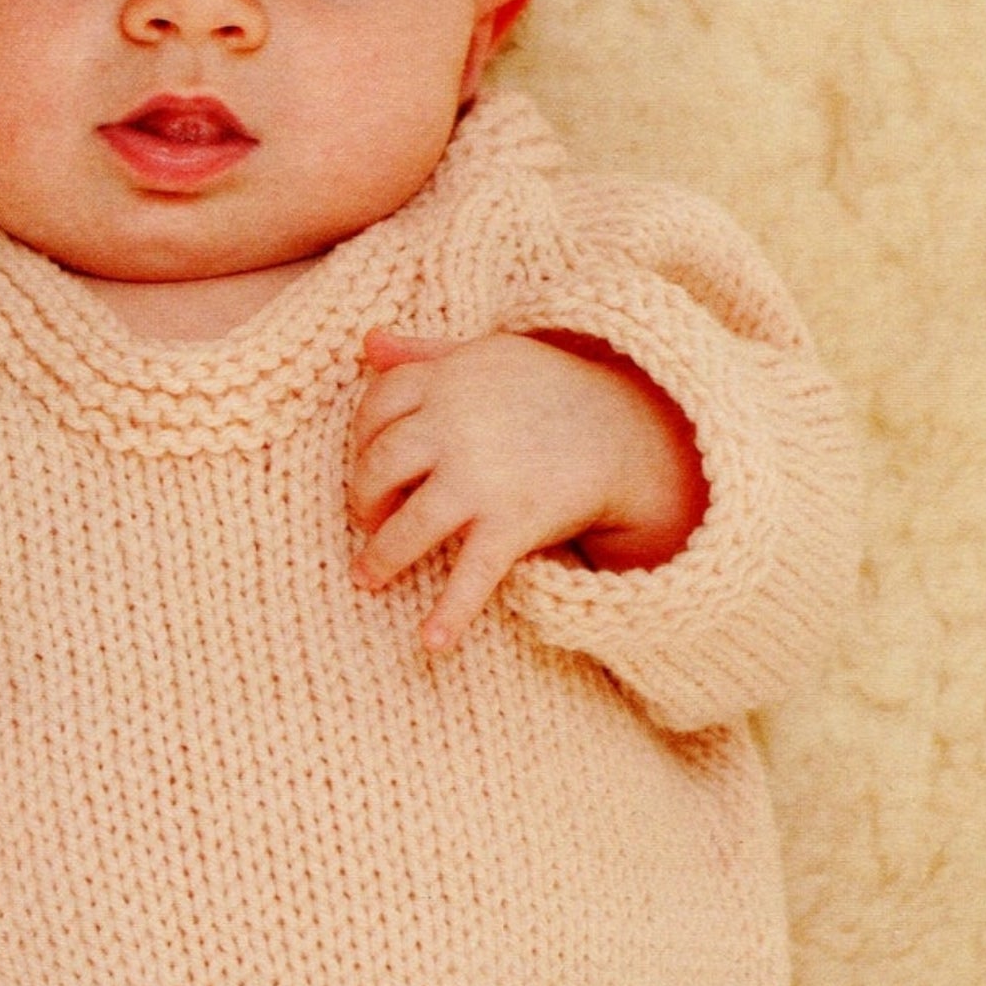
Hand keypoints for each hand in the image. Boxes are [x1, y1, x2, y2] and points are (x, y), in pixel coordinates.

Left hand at [345, 329, 704, 652]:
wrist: (623, 427)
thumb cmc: (545, 388)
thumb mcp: (486, 356)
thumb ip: (424, 352)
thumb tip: (368, 342)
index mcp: (448, 379)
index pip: (377, 404)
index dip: (362, 437)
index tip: (368, 462)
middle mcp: (456, 425)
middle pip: (380, 464)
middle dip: (364, 497)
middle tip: (369, 519)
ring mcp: (484, 476)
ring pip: (411, 523)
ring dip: (382, 556)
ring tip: (366, 577)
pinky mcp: (515, 521)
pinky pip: (473, 572)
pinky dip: (451, 612)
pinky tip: (431, 643)